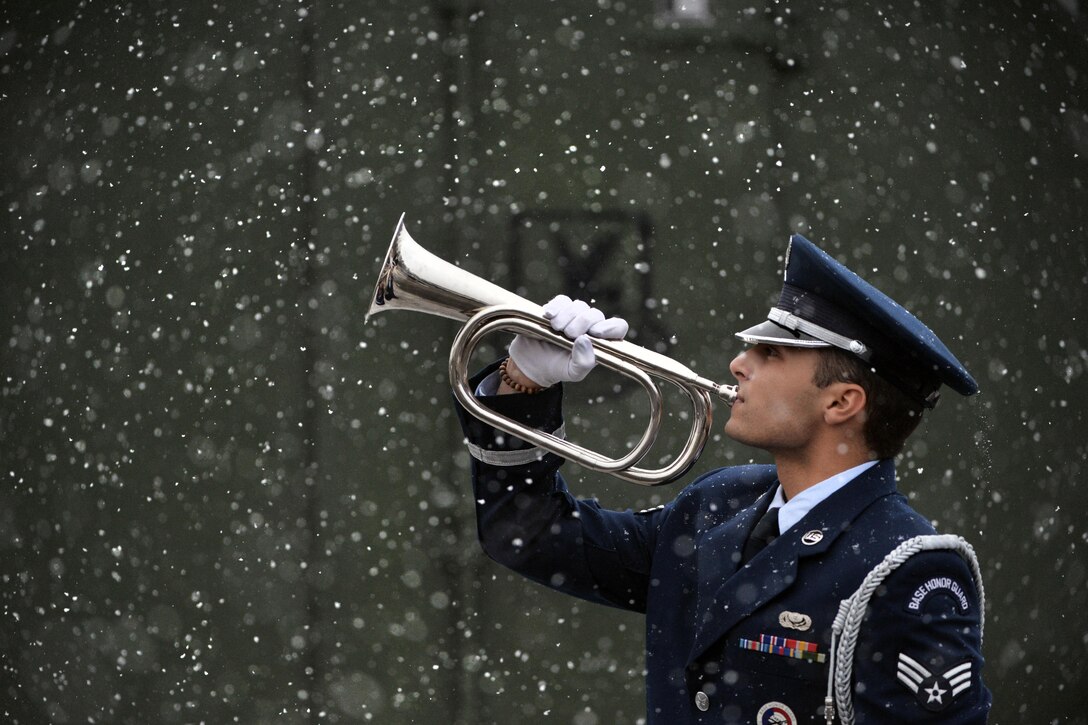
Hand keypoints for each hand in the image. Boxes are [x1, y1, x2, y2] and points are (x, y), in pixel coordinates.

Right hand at [507, 295, 628, 388]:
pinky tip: (548, 316)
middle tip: (568, 335)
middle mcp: (590, 326)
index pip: (618, 327)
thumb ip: (584, 362)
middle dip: (581, 324)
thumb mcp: (573, 373)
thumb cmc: (557, 368)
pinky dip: (555, 307)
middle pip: (595, 314)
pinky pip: (562, 300)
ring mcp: (574, 315)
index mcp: (600, 341)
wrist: (531, 362)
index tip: (595, 333)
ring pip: (578, 306)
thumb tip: (585, 340)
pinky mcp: (558, 308)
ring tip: (556, 329)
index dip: (610, 327)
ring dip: (566, 317)